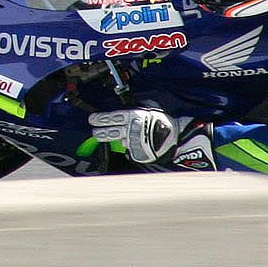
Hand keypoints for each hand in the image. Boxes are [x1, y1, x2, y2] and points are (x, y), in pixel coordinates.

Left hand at [88, 109, 215, 168]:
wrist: (175, 139)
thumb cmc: (163, 124)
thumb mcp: (149, 114)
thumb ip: (135, 117)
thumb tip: (122, 118)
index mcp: (133, 117)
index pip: (112, 117)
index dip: (101, 118)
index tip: (92, 119)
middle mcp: (130, 129)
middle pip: (110, 130)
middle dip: (100, 131)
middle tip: (93, 130)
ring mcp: (132, 142)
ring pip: (117, 139)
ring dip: (106, 137)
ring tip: (98, 135)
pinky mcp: (135, 153)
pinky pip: (130, 149)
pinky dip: (131, 147)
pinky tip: (135, 145)